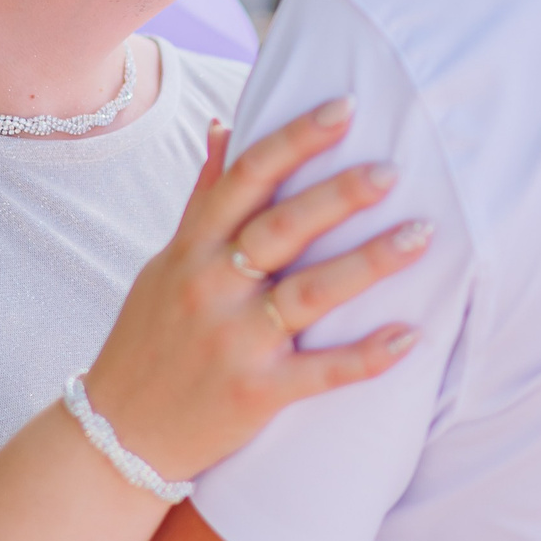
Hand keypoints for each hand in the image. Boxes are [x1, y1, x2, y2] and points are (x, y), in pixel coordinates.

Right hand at [82, 98, 428, 483]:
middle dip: (338, 195)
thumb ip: (203, 198)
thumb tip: (224, 126)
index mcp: (192, 247)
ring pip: (308, 293)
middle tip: (393, 169)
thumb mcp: (166, 261)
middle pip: (281, 227)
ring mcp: (234, 341)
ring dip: (369, 263)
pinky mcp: (256, 394)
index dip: (295, 138)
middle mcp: (211, 286)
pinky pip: (320, 372)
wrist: (119, 433)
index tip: (343, 107)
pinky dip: (367, 356)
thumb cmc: (151, 338)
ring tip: (422, 235)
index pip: (246, 177)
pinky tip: (412, 335)